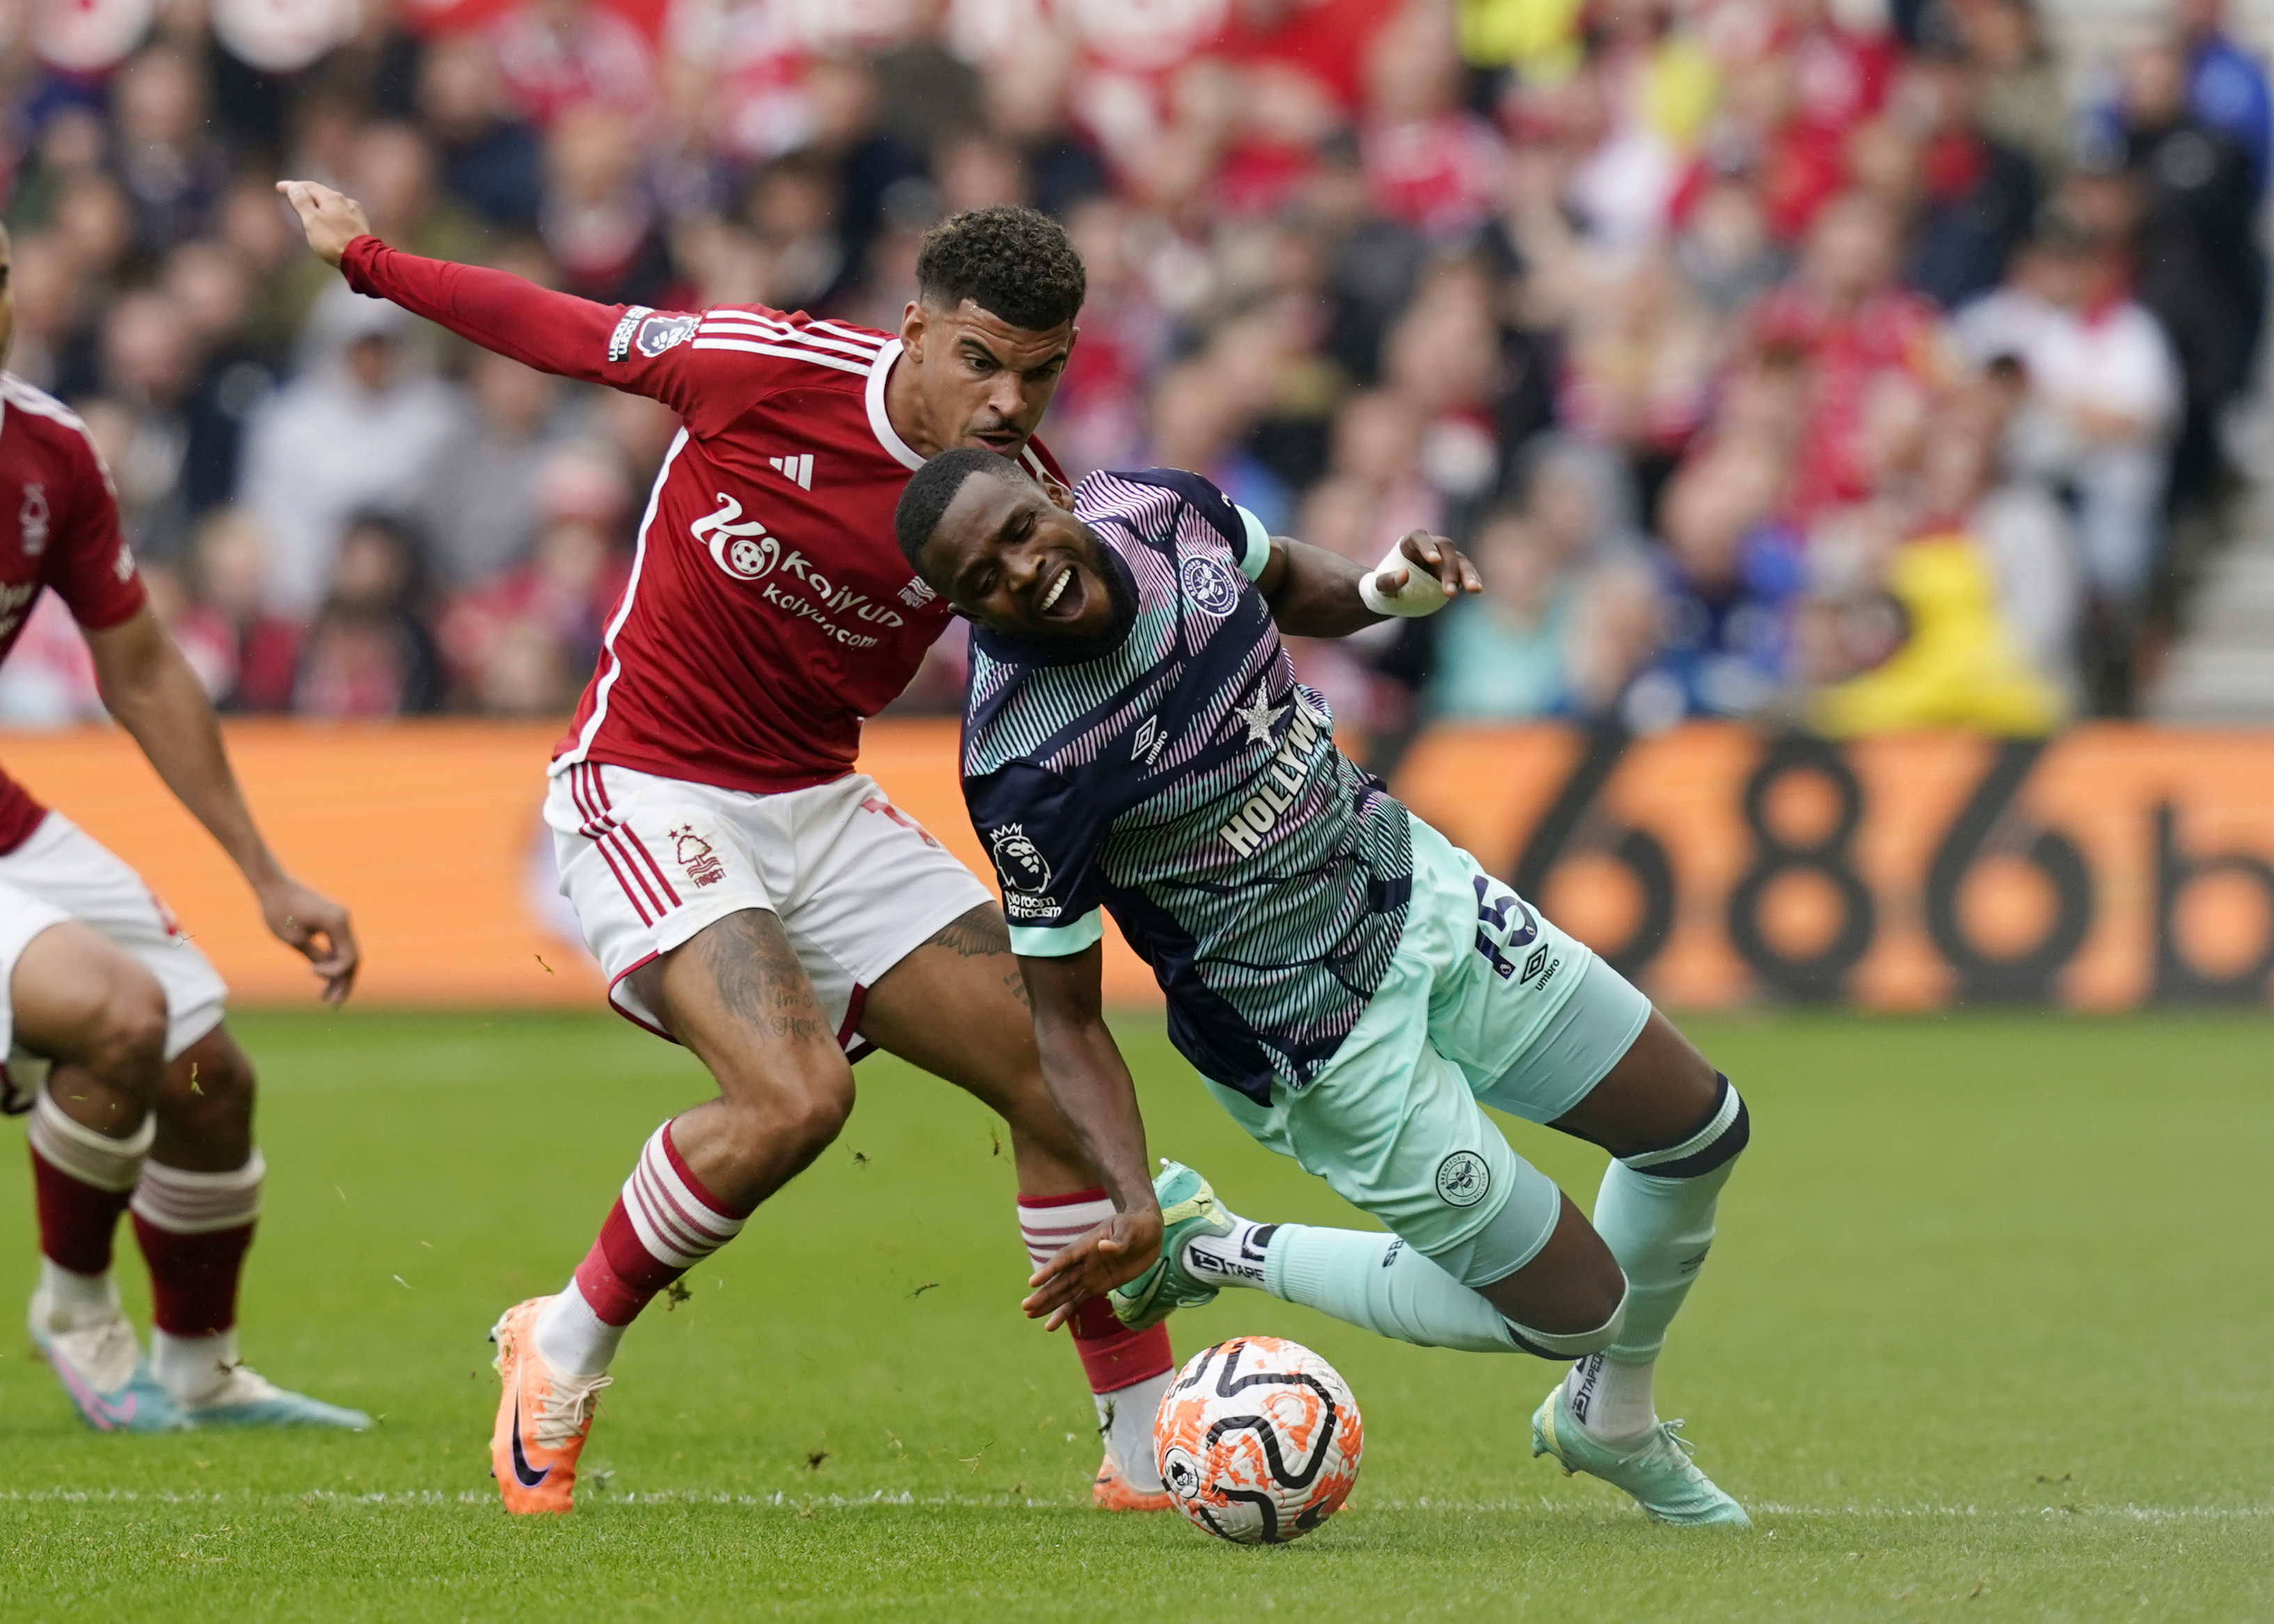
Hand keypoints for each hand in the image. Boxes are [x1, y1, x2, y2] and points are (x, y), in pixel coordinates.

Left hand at [256, 874, 359, 1004]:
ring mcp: (339, 920)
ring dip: (338, 975)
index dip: (334, 973)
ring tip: (326, 998)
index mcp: (338, 923)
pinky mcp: (331, 921)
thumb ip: (315, 956)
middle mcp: (343, 921)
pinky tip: (321, 977)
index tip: (311, 973)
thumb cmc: (279, 909)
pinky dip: (332, 962)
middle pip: (352, 958)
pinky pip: (338, 946)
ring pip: (346, 953)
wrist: (272, 885)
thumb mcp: (295, 939)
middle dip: (343, 982)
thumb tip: (328, 973)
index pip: (348, 958)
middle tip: (332, 1005)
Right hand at [275, 180, 372, 266]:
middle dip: (305, 193)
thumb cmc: (334, 240)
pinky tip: (329, 219)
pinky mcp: (360, 225)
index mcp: (332, 197)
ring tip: (308, 207)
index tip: (279, 187)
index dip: (292, 186)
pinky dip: (330, 213)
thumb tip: (294, 187)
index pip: (308, 186)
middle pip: (321, 193)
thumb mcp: (312, 220)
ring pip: (332, 204)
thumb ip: (302, 203)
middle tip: (292, 194)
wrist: (362, 259)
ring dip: (318, 203)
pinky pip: (340, 214)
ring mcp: (355, 212)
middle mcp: (346, 201)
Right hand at [1020, 1207, 1163, 1330]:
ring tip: (1029, 1315)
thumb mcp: (1130, 1229)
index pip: (1065, 1259)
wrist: (1149, 1231)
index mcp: (1088, 1244)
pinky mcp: (1097, 1285)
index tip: (1033, 1282)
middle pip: (1060, 1280)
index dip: (1049, 1270)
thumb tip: (1103, 1247)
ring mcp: (1089, 1274)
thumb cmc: (1138, 1225)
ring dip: (1048, 1304)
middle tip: (1025, 1306)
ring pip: (1064, 1292)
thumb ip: (1118, 1241)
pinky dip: (1065, 1312)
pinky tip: (1051, 1324)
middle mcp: (1084, 1261)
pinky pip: (1077, 1300)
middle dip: (1043, 1293)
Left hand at [1372, 530, 1482, 605]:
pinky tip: (1477, 589)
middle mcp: (1432, 545)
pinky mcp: (1455, 570)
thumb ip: (1387, 582)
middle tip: (1449, 593)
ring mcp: (1446, 557)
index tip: (1434, 560)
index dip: (1428, 547)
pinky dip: (1473, 579)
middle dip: (1449, 570)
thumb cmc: (1385, 588)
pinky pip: (1467, 572)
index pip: (1421, 539)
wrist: (1396, 594)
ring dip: (1467, 575)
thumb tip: (1404, 574)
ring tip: (1473, 590)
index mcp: (1411, 542)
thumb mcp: (1379, 588)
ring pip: (1461, 560)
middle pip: (1445, 549)